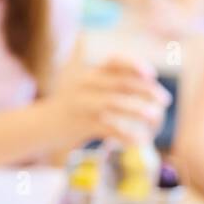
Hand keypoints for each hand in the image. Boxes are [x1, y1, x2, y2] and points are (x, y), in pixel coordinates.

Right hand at [49, 39, 171, 145]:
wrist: (38, 126)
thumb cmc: (69, 109)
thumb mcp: (85, 90)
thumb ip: (108, 85)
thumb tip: (144, 85)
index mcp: (89, 74)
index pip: (115, 61)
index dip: (135, 65)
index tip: (152, 75)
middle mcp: (86, 85)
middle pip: (121, 83)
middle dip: (147, 90)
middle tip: (165, 100)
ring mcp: (82, 104)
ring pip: (115, 103)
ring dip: (139, 110)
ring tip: (155, 118)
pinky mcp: (80, 124)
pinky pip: (108, 128)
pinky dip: (126, 135)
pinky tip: (140, 141)